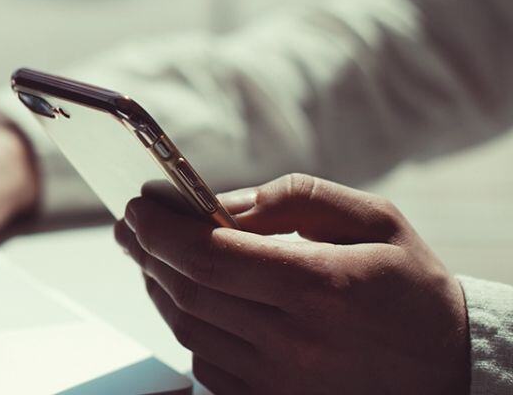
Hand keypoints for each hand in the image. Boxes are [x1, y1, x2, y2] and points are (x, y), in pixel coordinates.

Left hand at [114, 173, 469, 393]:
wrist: (446, 368)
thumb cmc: (408, 286)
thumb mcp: (374, 220)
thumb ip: (295, 199)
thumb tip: (220, 202)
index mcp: (321, 286)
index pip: (210, 256)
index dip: (161, 230)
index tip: (137, 206)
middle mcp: (295, 341)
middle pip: (188, 291)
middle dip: (147, 252)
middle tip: (130, 225)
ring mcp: (280, 380)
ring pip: (187, 327)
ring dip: (159, 287)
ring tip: (150, 255)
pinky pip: (204, 362)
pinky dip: (186, 325)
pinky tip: (185, 298)